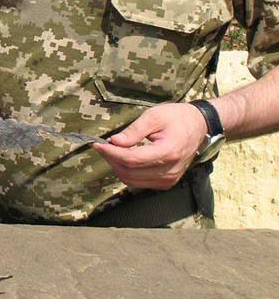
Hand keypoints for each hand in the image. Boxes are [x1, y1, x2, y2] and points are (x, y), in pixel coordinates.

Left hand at [91, 103, 207, 189]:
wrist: (200, 127)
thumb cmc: (178, 118)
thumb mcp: (155, 116)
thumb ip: (134, 130)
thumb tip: (115, 141)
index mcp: (168, 152)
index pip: (131, 159)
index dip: (111, 153)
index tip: (97, 144)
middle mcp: (169, 171)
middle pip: (129, 172)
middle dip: (111, 159)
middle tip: (102, 145)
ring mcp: (168, 180)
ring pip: (132, 180)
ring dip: (117, 166)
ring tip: (111, 151)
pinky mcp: (166, 183)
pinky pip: (139, 182)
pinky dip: (127, 171)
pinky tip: (124, 158)